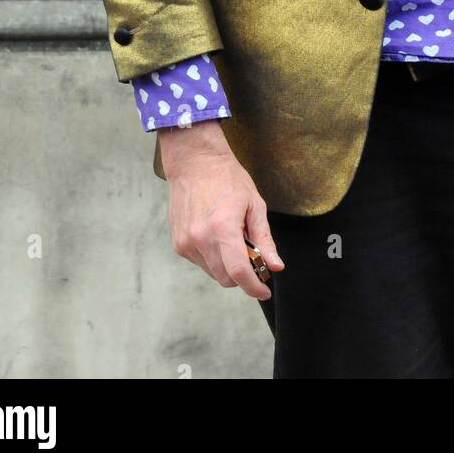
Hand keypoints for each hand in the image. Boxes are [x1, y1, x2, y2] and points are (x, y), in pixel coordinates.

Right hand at [162, 121, 284, 299]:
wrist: (194, 161)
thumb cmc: (227, 178)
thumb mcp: (254, 204)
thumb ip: (264, 239)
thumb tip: (275, 266)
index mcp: (222, 227)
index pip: (238, 272)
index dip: (254, 287)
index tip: (264, 291)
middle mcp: (200, 238)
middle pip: (226, 278)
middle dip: (243, 274)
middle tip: (252, 256)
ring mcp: (186, 242)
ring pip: (213, 272)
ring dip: (226, 265)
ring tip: (232, 238)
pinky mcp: (178, 243)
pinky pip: (201, 262)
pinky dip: (213, 257)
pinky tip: (216, 235)